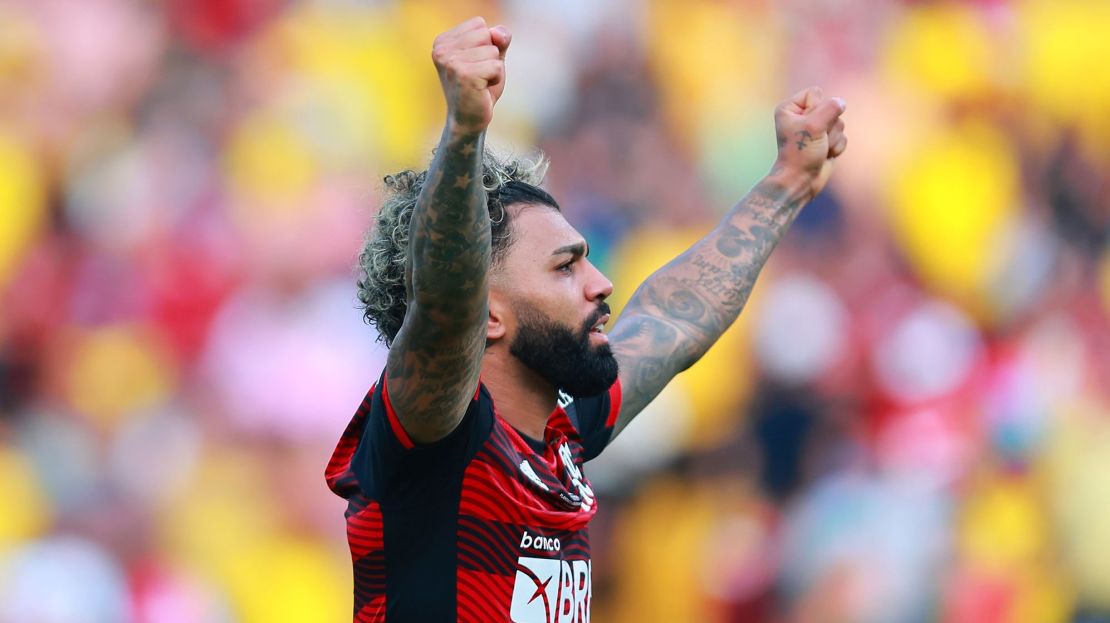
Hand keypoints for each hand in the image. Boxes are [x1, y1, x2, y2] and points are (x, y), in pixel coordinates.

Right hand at [431, 17, 511, 134]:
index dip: (486, 44)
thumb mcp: (491, 56)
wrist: (468, 119)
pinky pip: (496, 66)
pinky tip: (483, 89)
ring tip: (480, 82)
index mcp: (443, 41)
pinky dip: (496, 79)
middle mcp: (442, 50)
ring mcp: (451, 62)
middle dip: (491, 55)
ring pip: (493, 51)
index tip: (475, 63)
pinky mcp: (464, 75)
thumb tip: (497, 34)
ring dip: (493, 68)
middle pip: (486, 34)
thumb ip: (498, 39)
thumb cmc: (479, 86)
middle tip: (479, 74)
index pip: (479, 24)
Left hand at [770, 86, 847, 199]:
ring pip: (839, 122)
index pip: (816, 92)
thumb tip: (841, 103)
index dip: (817, 108)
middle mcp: (802, 116)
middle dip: (828, 126)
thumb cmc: (801, 153)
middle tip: (815, 140)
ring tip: (820, 148)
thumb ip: (830, 109)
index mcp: (790, 108)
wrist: (801, 180)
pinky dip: (837, 146)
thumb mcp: (814, 126)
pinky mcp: (826, 140)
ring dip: (833, 138)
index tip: (807, 127)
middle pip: (831, 107)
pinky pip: (842, 135)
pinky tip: (825, 154)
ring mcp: (815, 129)